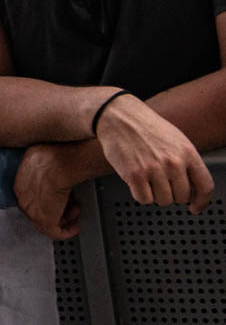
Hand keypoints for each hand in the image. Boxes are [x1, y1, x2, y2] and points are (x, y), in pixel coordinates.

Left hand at [14, 144, 82, 239]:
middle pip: (38, 209)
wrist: (59, 164)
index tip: (59, 196)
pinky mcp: (45, 220)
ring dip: (63, 217)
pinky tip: (74, 227)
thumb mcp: (40, 157)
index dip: (47, 197)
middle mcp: (23, 198)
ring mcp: (32, 210)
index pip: (31, 196)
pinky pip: (55, 232)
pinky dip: (66, 232)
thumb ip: (39, 165)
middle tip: (70, 203)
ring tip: (75, 209)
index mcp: (20, 183)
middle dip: (56, 207)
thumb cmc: (54, 155)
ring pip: (47, 221)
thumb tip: (48, 166)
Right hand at [95, 94, 213, 211]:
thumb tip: (192, 185)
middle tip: (162, 185)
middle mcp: (173, 162)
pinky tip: (137, 182)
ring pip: (162, 201)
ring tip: (148, 180)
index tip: (196, 207)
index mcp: (187, 153)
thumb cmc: (145, 127)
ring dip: (155, 195)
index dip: (202, 202)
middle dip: (172, 195)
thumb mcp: (176, 140)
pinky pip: (143, 199)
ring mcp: (154, 169)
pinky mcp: (134, 175)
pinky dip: (140, 194)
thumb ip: (186, 162)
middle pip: (181, 197)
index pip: (205, 186)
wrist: (119, 117)